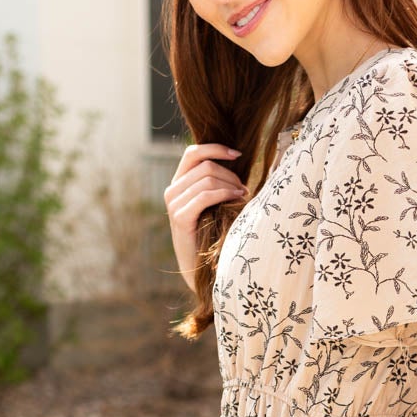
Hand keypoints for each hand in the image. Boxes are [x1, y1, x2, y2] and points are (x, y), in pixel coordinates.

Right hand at [164, 139, 247, 285]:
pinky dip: (224, 193)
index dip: (216, 149)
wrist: (203, 268)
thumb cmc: (214, 233)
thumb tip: (238, 157)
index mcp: (179, 183)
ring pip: (207, 179)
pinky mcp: (180, 217)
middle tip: (244, 189)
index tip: (238, 155)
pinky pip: (204, 195)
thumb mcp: (215, 202)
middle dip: (230, 174)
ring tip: (243, 196)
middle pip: (205, 166)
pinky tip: (237, 199)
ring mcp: (173, 204)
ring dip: (231, 185)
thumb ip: (217, 181)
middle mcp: (172, 190)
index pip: (193, 153)